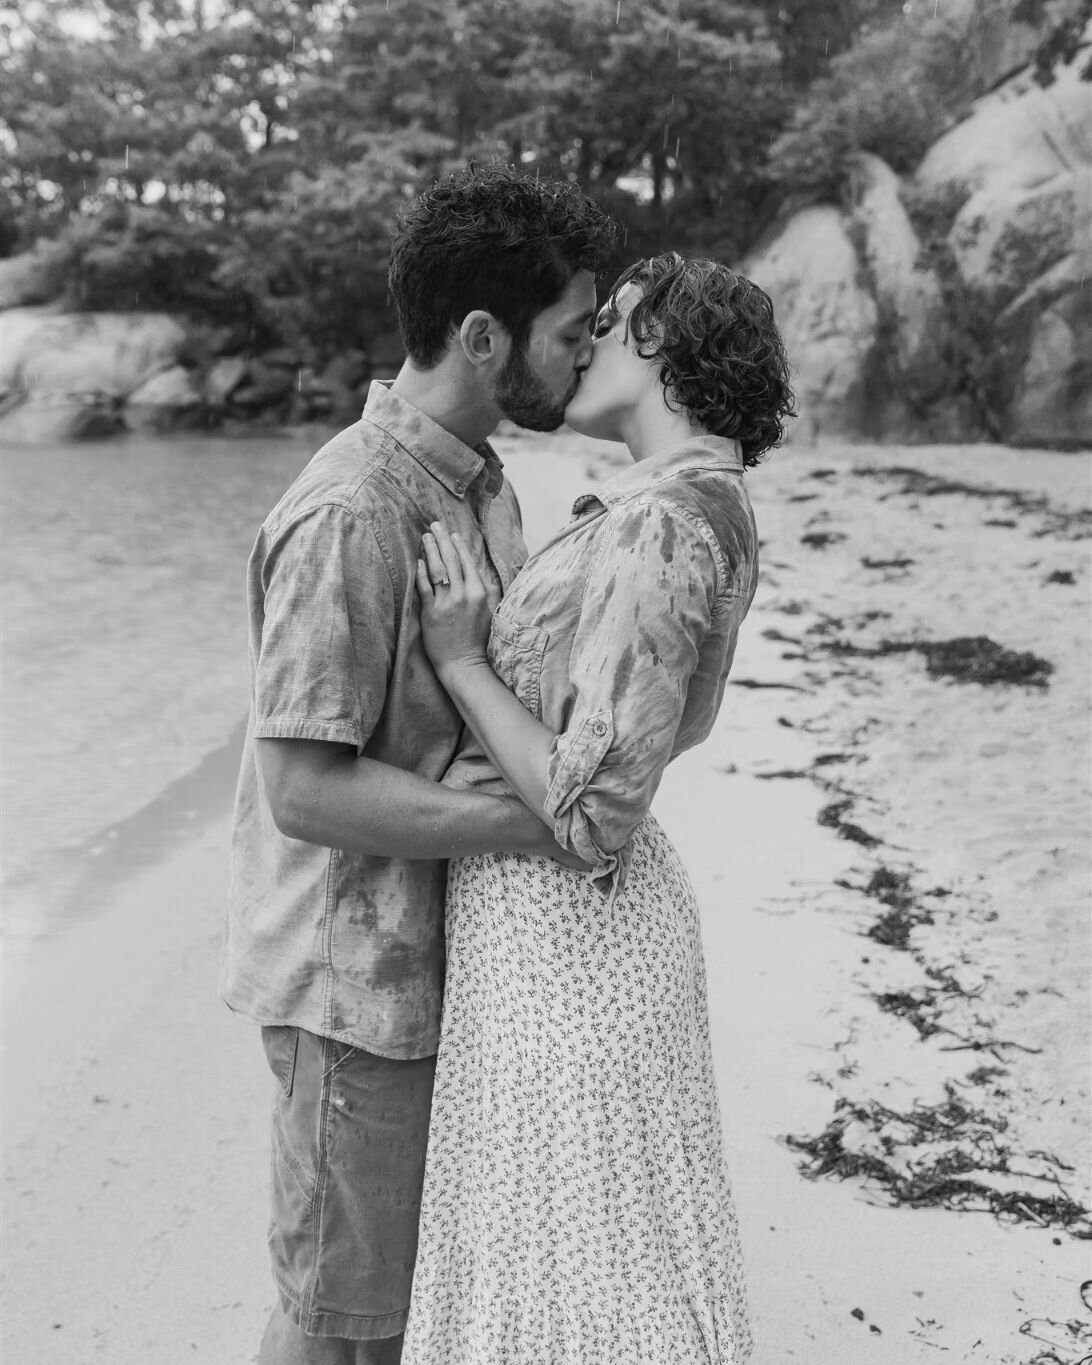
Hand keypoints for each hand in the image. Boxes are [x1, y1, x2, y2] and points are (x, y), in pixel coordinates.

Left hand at [416, 522, 499, 682]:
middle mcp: (464, 594)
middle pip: (451, 560)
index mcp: (480, 592)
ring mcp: (447, 603)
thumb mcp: (489, 611)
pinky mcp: (431, 613)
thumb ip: (486, 590)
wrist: (464, 663)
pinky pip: (424, 587)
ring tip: (425, 537)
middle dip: (442, 539)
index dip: (459, 545)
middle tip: (434, 525)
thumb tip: (479, 571)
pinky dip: (421, 572)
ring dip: (430, 550)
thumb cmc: (477, 639)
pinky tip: (418, 561)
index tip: (452, 533)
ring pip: (437, 569)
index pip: (468, 562)